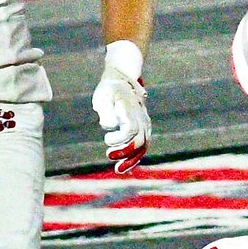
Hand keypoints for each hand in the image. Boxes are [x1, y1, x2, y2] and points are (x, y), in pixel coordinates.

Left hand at [92, 40, 150, 173]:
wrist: (123, 79)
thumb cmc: (109, 88)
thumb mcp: (102, 95)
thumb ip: (105, 109)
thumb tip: (109, 125)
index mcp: (131, 109)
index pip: (132, 129)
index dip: (121, 138)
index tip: (107, 138)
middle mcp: (141, 118)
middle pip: (140, 141)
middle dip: (125, 152)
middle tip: (109, 155)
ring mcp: (145, 124)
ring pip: (143, 146)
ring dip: (131, 160)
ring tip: (118, 169)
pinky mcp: (143, 130)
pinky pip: (142, 147)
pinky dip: (135, 158)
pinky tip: (124, 167)